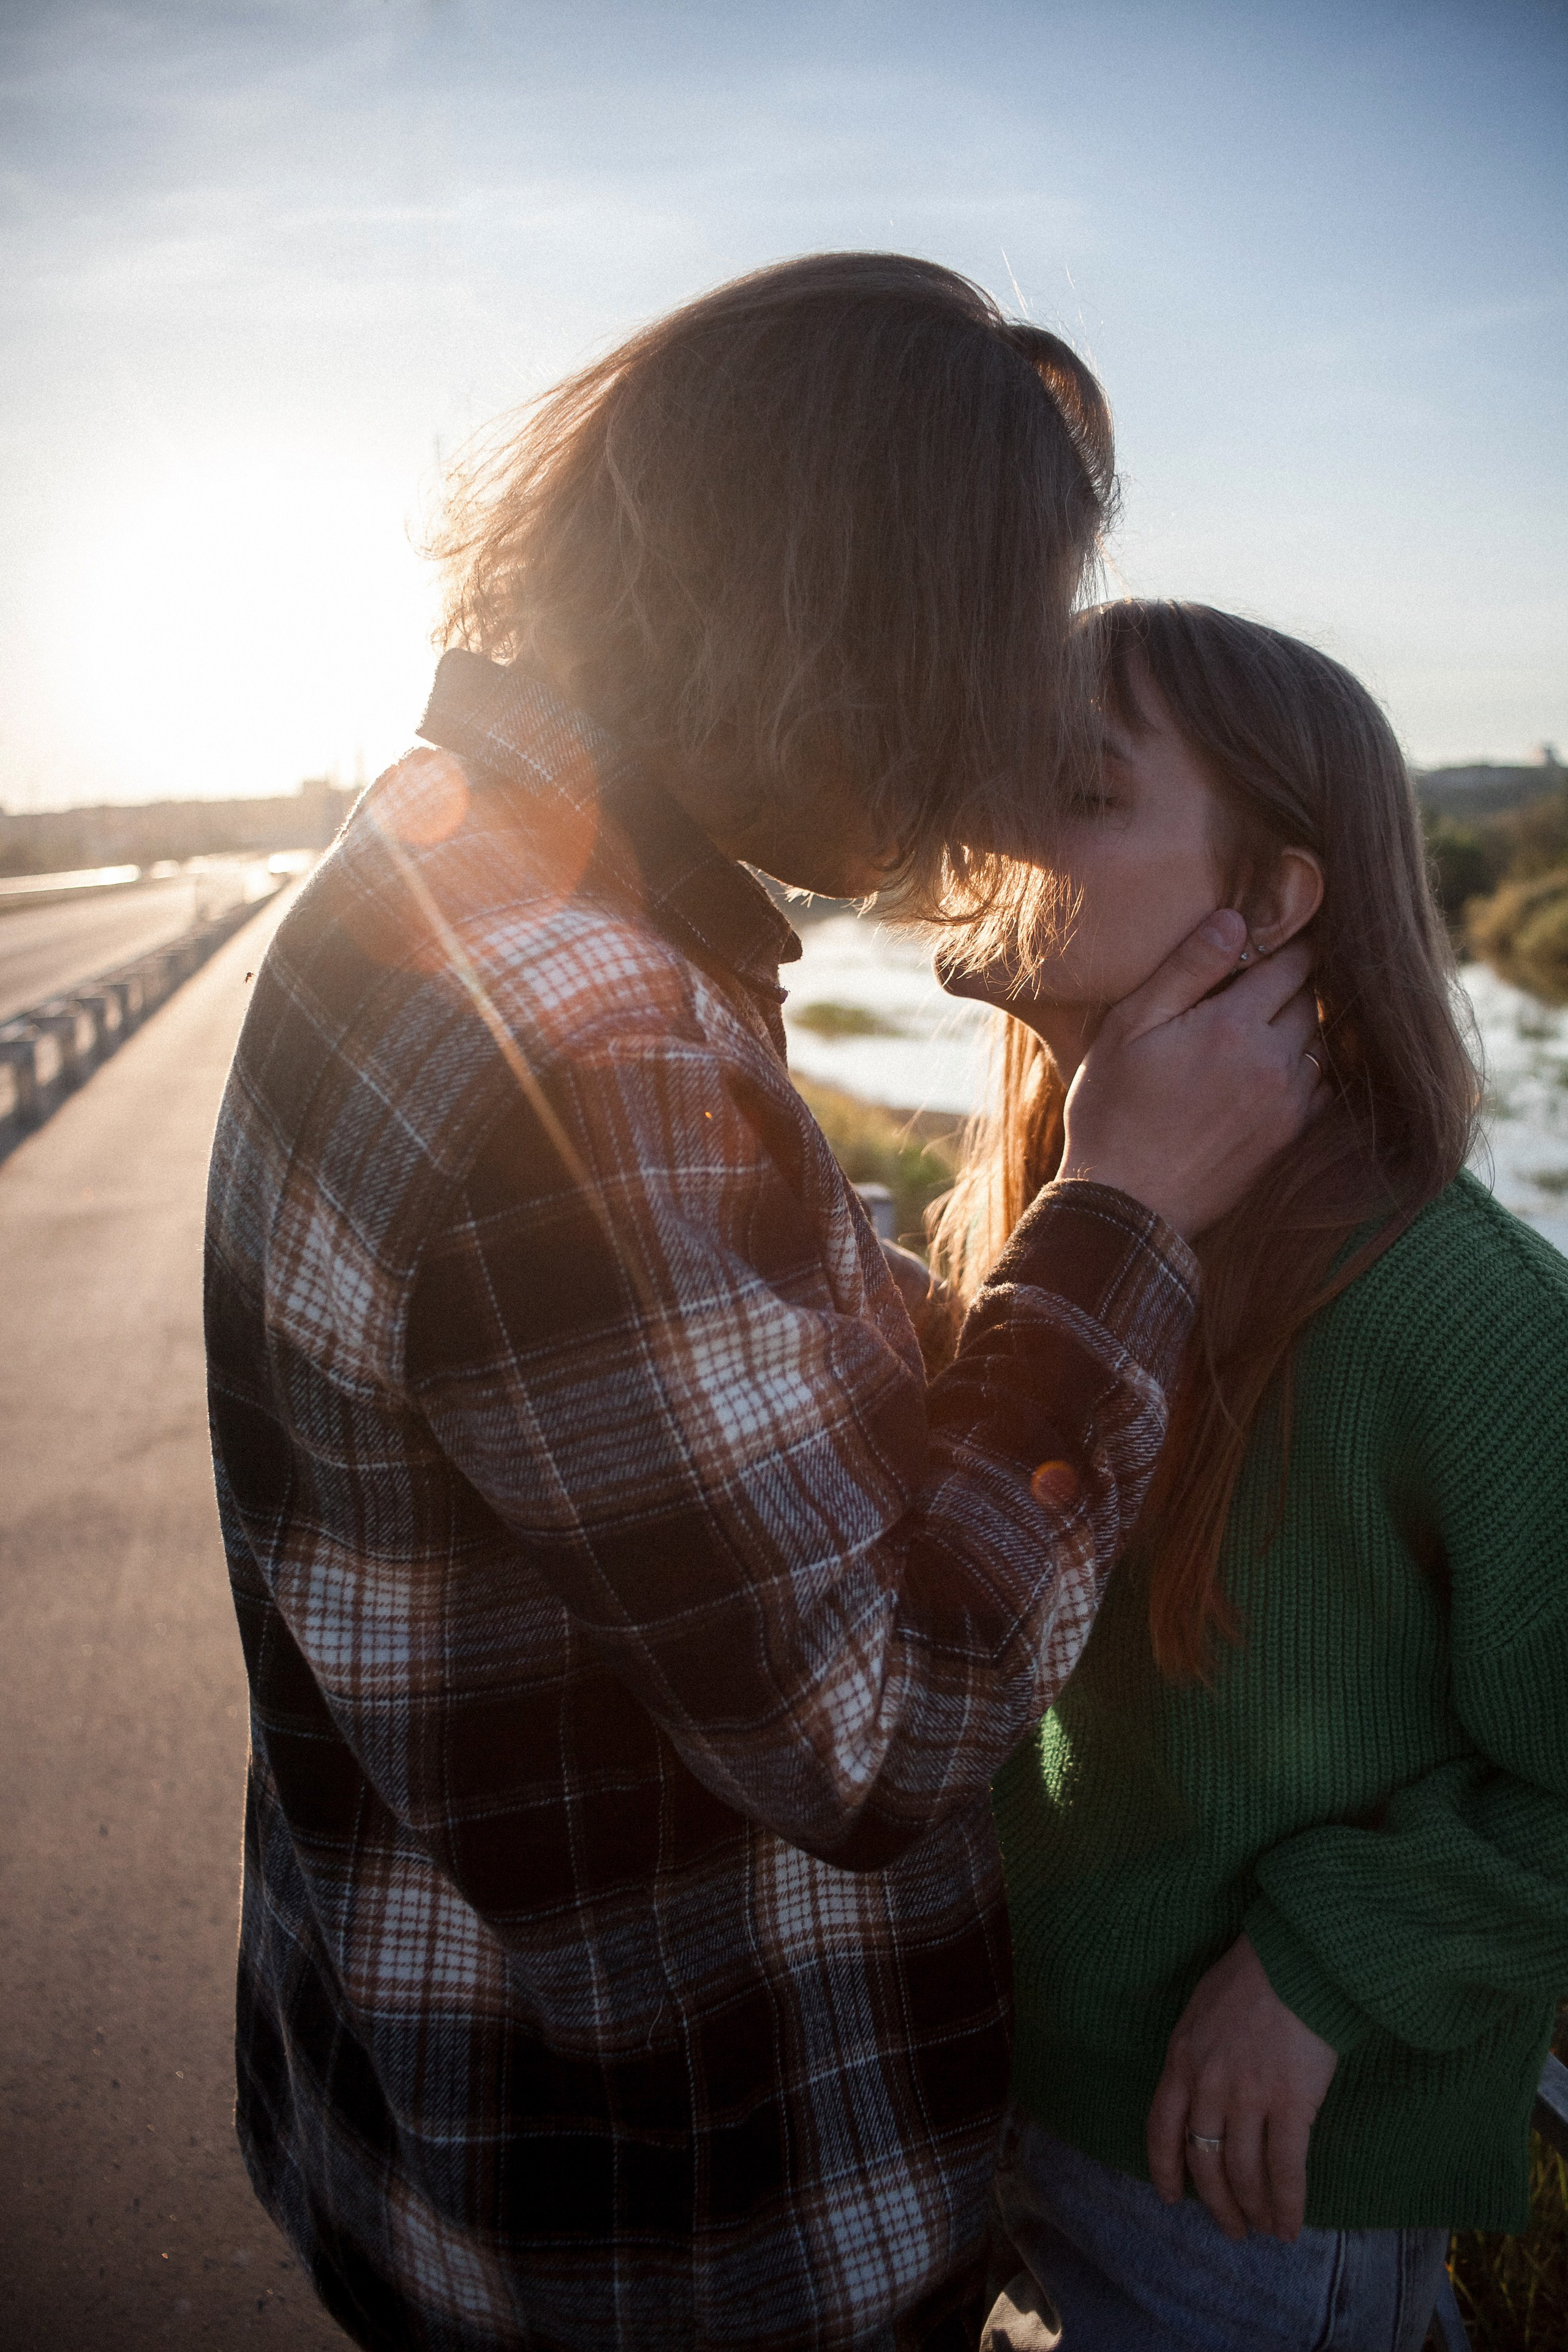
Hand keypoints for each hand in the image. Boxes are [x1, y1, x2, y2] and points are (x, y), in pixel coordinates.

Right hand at [1058, 912, 1323, 1236]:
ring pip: (1317, 1043)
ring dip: (1297, 1028)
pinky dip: (1302, 1071)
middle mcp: (1274, 1062)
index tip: (1270, 938)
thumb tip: (1234, 920)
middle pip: (1310, 1000)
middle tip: (1259, 979)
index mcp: (1234, 1026)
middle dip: (1290, 984)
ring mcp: (1287, 1104)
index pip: (1291, 962)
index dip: (1285, 943)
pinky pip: (1318, 1088)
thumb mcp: (1130, 1028)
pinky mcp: (1288, 1138)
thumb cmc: (1113, 1112)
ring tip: (1259, 1025)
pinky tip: (1266, 1072)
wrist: (1127, 1205)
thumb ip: (1185, 969)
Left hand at [1146, 1933, 1337, 2242]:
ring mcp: (1247, 2097)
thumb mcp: (1201, 2012)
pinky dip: (1288, 2204)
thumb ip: (1196, 2054)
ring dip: (1253, 2209)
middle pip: (1204, 2162)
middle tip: (1231, 2227)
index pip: (1161, 2129)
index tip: (1170, 2197)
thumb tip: (1201, 2092)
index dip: (1164, 2169)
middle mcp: (1207, 2085)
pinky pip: (1285, 2170)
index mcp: (1181, 2060)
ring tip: (1264, 2229)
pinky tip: (1291, 2226)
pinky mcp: (1290, 2104)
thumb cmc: (1252, 1977)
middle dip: (1217, 2203)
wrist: (1293, 1960)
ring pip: (1243, 2173)